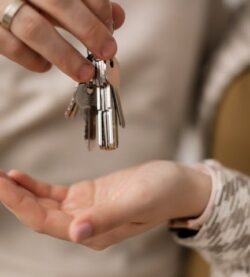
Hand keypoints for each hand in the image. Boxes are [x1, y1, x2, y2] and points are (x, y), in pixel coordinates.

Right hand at [0, 0, 124, 80]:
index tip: (111, 28)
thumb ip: (86, 3)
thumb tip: (117, 17)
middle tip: (107, 51)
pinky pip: (13, 48)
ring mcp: (1, 6)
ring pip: (35, 30)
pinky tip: (46, 66)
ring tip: (85, 73)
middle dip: (89, 30)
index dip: (99, 8)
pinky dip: (33, 60)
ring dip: (66, 55)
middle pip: (59, 3)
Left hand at [0, 161, 210, 249]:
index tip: (1, 186)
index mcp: (95, 232)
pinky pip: (55, 193)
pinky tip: (21, 177)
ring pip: (43, 204)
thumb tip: (76, 234)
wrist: (175, 184)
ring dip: (20, 192)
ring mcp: (85, 209)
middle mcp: (85, 224)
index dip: (20, 205)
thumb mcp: (138, 202)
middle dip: (13, 197)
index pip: (46, 223)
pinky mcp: (88, 195)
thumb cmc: (162, 193)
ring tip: (0, 177)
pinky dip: (36, 186)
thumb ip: (108, 218)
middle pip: (39, 214)